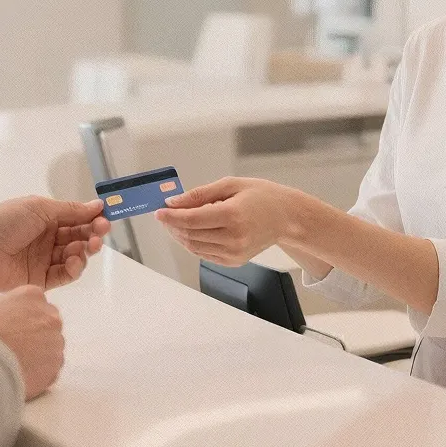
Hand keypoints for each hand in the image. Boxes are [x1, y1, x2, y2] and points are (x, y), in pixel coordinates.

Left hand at [0, 196, 110, 291]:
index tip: (107, 216)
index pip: (76, 218)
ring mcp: (43, 260)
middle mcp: (46, 238)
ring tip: (86, 247)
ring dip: (85, 251)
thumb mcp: (39, 208)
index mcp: (45, 218)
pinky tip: (74, 261)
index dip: (92, 218)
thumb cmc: (5, 221)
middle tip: (101, 232)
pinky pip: (63, 275)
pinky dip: (73, 269)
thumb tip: (98, 205)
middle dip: (93, 234)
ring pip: (74, 257)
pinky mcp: (40, 281)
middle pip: (78, 238)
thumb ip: (70, 210)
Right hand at [0, 285, 63, 399]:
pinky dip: (41, 370)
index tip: (12, 327)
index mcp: (33, 296)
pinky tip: (24, 373)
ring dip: (39, 352)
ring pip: (51, 345)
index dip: (22, 316)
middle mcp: (50, 315)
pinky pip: (52, 366)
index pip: (34, 302)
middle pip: (46, 322)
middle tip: (16, 345)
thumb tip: (4, 311)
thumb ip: (1, 304)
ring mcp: (56, 340)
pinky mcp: (57, 363)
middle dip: (34, 332)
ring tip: (18, 362)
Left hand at [155, 178, 297, 265]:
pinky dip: (193, 243)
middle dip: (172, 225)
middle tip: (165, 214)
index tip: (159, 210)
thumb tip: (175, 202)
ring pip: (194, 247)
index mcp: (233, 215)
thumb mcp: (231, 185)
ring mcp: (234, 253)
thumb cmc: (262, 196)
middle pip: (190, 235)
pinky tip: (191, 231)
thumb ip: (200, 194)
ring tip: (175, 221)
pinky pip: (204, 254)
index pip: (191, 220)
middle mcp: (233, 238)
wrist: (287, 218)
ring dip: (180, 235)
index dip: (171, 216)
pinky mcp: (234, 261)